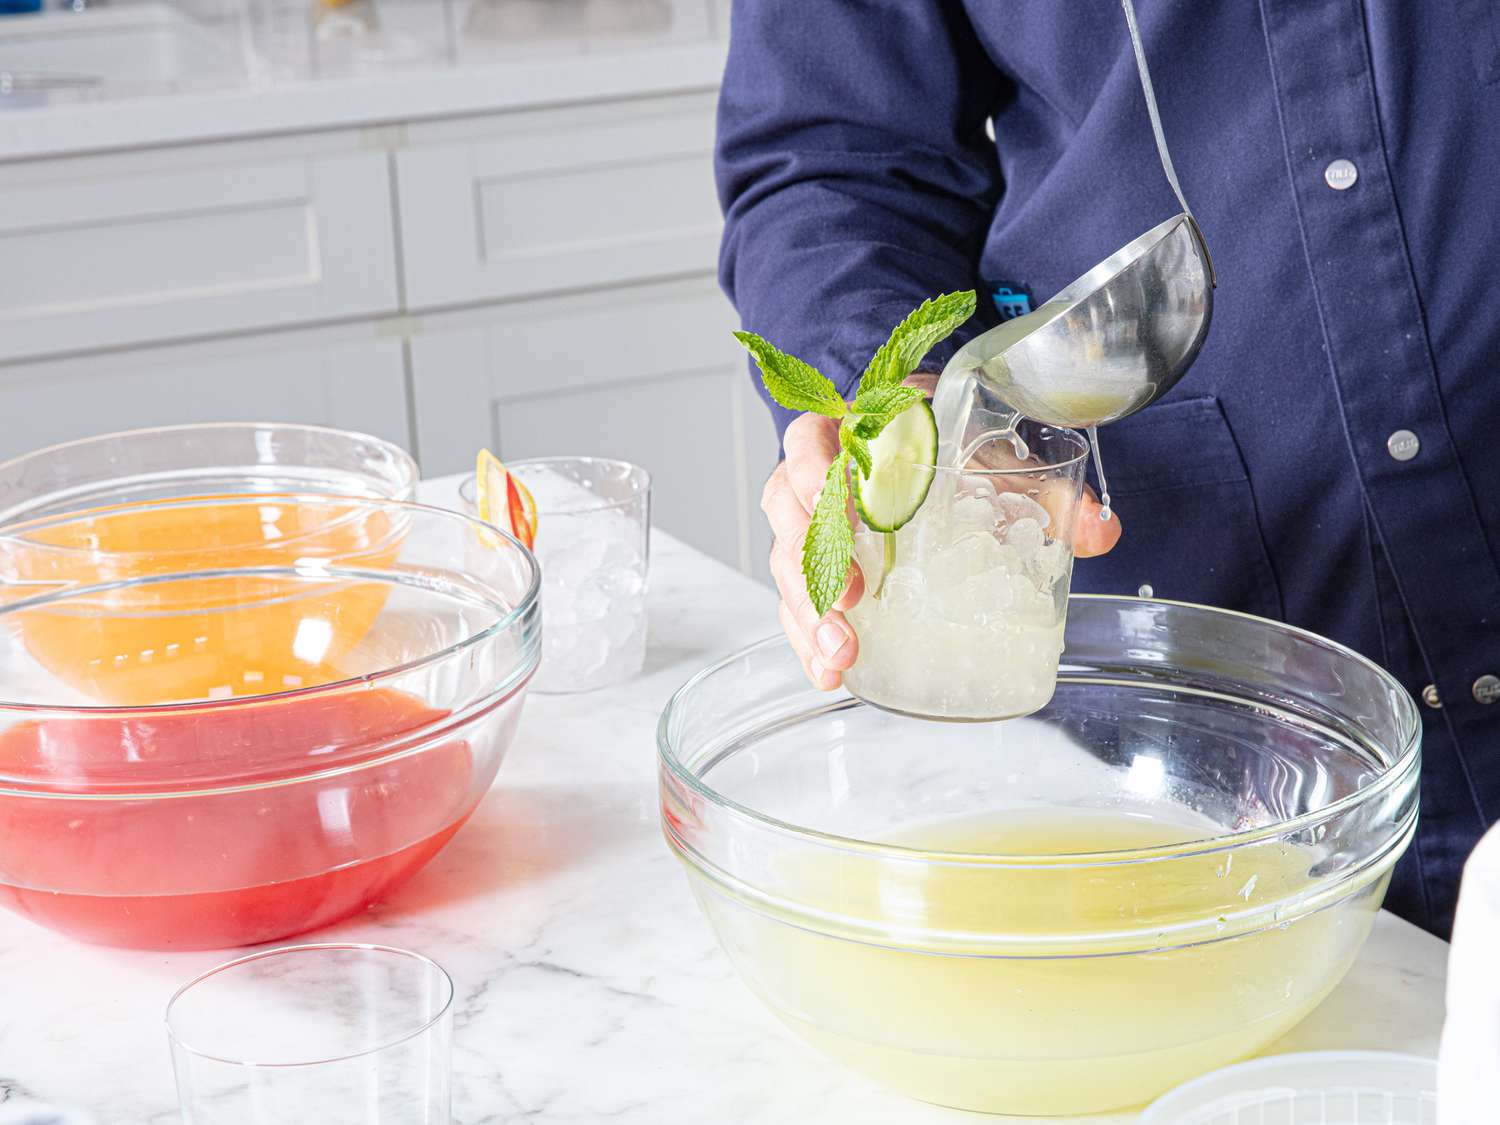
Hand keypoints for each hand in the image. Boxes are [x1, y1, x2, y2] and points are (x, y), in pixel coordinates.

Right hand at [765, 392, 1122, 690]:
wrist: (932, 442)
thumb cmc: (951, 443)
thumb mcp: (997, 456)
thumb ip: (1047, 489)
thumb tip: (1101, 530)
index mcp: (852, 431)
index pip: (809, 444)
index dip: (814, 479)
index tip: (844, 515)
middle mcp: (817, 476)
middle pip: (789, 518)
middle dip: (812, 570)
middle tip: (847, 610)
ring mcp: (811, 524)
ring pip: (787, 566)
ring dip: (808, 615)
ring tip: (840, 657)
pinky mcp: (818, 567)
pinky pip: (799, 601)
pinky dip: (809, 640)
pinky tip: (829, 674)